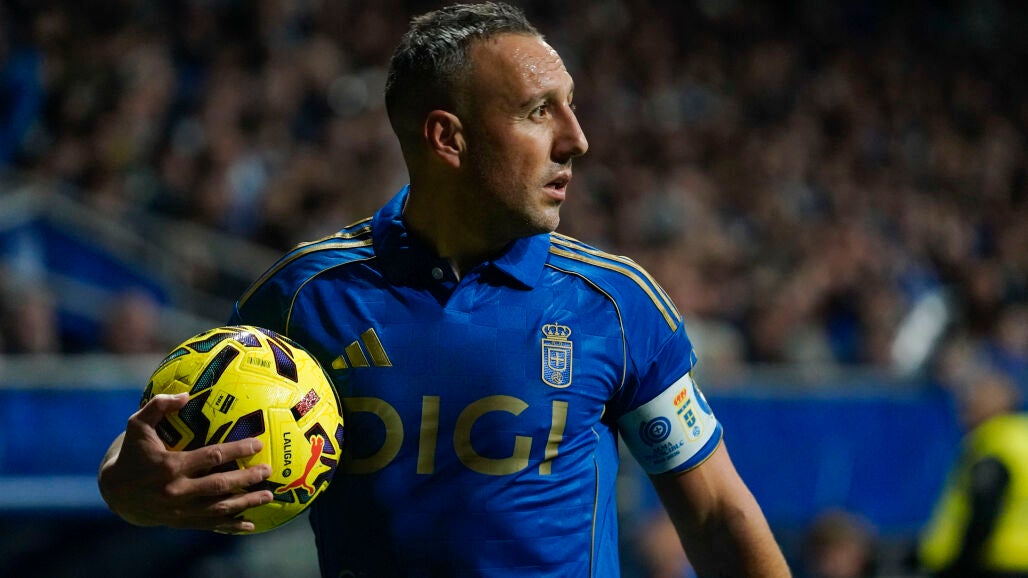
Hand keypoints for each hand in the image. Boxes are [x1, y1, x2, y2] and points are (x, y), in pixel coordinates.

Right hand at [98, 392, 273, 532]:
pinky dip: (230, 526)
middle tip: (268, 470)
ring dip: (246, 503)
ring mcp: (179, 510)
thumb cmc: (133, 453)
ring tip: (268, 496)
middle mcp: (176, 491)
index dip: (236, 451)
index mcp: (170, 466)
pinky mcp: (180, 522)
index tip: (257, 444)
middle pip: (220, 485)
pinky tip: (249, 524)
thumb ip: (159, 405)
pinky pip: (210, 525)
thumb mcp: (137, 425)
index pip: (211, 457)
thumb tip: (185, 395)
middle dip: (247, 479)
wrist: (116, 492)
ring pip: (218, 508)